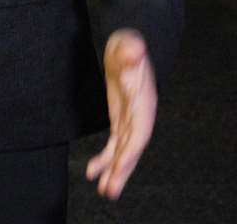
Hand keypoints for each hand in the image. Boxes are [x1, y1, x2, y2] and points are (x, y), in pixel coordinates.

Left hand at [85, 29, 157, 199]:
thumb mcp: (126, 43)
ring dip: (114, 171)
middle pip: (132, 148)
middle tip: (109, 192)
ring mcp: (131, 120)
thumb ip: (130, 49)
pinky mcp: (121, 120)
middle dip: (122, 170)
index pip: (139, 132)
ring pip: (124, 151)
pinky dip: (105, 158)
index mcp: (143, 103)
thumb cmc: (126, 44)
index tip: (120, 166)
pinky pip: (115, 144)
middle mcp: (141, 116)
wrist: (128, 45)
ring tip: (103, 190)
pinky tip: (93, 171)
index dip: (131, 150)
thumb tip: (134, 49)